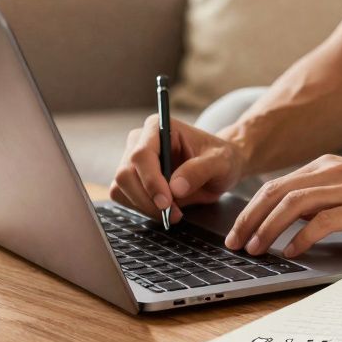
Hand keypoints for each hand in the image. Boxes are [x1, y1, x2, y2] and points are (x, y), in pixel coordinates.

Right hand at [110, 117, 247, 222]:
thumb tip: (175, 188)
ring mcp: (131, 159)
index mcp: (159, 127)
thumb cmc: (221, 159)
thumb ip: (200, 171)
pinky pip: (123, 197)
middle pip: (125, 174)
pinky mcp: (131, 178)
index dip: (151, 181)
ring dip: (144, 206)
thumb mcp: (221, 162)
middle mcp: (140, 140)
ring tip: (174, 213)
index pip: (141, 155)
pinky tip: (163, 210)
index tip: (166, 203)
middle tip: (173, 214)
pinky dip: (141, 208)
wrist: (219, 168)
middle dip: (147, 199)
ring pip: (120, 187)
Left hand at [224, 155, 341, 257]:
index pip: (277, 185)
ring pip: (292, 204)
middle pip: (276, 192)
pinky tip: (291, 252)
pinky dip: (300, 238)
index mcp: (329, 165)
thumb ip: (328, 196)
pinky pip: (321, 222)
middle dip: (249, 219)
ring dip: (268, 228)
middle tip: (235, 243)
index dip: (252, 208)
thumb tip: (297, 219)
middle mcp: (333, 171)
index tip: (239, 230)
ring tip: (256, 249)